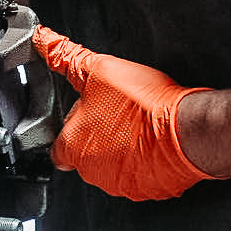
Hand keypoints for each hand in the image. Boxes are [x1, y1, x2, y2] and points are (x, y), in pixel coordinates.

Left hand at [32, 26, 221, 200]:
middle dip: (95, 136)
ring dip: (119, 148)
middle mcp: (93, 171)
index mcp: (73, 146)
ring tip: (133, 123)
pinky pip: (140, 176)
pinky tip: (150, 139)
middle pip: (84, 155)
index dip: (67, 129)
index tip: (79, 116)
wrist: (186, 130)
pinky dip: (143, 161)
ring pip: (111, 166)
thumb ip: (65, 57)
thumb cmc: (142, 105)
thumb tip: (44, 40)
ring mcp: (121, 185)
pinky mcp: (149, 191)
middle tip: (111, 112)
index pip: (56, 148)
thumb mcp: (97, 69)